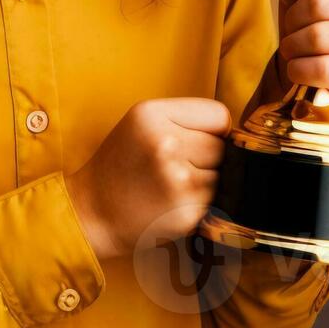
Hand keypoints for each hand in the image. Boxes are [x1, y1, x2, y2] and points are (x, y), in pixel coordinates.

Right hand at [66, 97, 229, 262]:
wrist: (92, 213)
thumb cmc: (122, 165)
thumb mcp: (143, 123)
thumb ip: (186, 118)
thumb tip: (237, 133)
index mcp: (153, 114)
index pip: (219, 115)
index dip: (211, 130)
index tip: (191, 142)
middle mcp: (166, 144)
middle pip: (223, 146)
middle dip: (207, 158)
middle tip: (174, 169)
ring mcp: (177, 180)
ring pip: (223, 176)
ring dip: (206, 183)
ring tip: (172, 187)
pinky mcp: (186, 212)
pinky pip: (215, 201)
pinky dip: (201, 205)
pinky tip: (173, 205)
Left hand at [271, 0, 328, 107]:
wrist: (321, 79)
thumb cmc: (314, 29)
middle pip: (321, 1)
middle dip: (294, 18)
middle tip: (297, 29)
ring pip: (318, 36)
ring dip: (293, 46)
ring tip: (298, 50)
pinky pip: (321, 68)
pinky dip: (299, 70)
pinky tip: (304, 71)